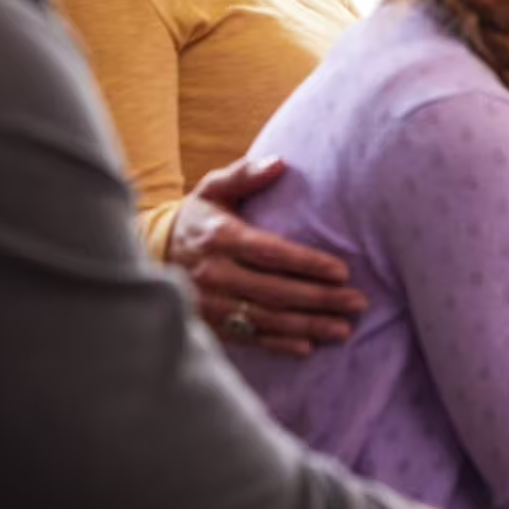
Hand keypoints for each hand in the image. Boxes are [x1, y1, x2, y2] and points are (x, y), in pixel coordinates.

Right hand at [171, 156, 367, 356]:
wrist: (150, 254)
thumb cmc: (198, 216)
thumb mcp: (213, 188)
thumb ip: (245, 174)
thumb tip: (280, 162)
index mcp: (220, 237)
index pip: (269, 253)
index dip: (306, 263)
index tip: (342, 271)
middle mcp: (213, 273)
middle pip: (274, 291)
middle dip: (319, 299)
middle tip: (358, 301)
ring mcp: (209, 303)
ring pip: (265, 319)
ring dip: (307, 326)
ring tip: (344, 328)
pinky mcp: (208, 325)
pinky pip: (248, 338)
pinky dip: (278, 344)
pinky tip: (308, 346)